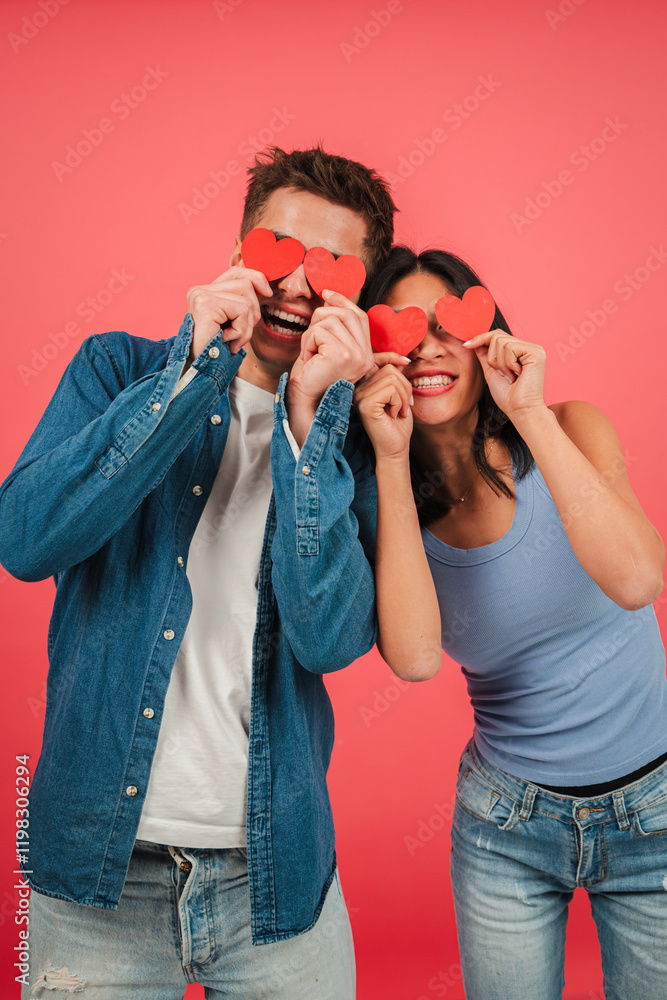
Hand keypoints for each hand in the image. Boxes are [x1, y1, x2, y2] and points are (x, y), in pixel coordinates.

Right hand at [186, 266, 271, 361]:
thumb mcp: (233, 323)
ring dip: (246, 325)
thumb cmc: (217, 351)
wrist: (198, 371)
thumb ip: (242, 303)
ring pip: (247, 299)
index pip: (236, 272)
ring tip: (232, 339)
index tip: (268, 293)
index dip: (256, 278)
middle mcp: (199, 290)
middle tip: (239, 334)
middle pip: (245, 283)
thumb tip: (265, 287)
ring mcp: (201, 295)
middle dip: (253, 312)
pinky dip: (241, 330)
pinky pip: (242, 310)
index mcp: (204, 291)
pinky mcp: (206, 304)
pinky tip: (226, 340)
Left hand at [289, 289, 374, 406]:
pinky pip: (319, 331)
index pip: (359, 316)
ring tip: (310, 354)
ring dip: (311, 334)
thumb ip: (335, 328)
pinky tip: (309, 360)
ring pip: (329, 320)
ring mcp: (356, 355)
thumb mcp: (326, 348)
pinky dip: (307, 343)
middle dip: (322, 317)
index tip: (326, 293)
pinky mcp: (342, 354)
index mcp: (365, 355)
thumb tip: (330, 296)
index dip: (343, 301)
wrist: (303, 402)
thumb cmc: (311, 378)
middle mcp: (365, 355)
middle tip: (311, 338)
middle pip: (346, 314)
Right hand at [353, 361, 412, 459]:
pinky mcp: (365, 404)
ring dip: (404, 396)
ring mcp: (359, 396)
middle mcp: (357, 389)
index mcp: (363, 385)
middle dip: (405, 386)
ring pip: (392, 378)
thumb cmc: (397, 424)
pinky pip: (390, 389)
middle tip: (406, 404)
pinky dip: (399, 401)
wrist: (395, 448)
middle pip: (389, 368)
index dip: (391, 356)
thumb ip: (395, 377)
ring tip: (400, 410)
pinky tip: (394, 414)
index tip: (406, 361)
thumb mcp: (398, 395)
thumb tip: (401, 359)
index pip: (375, 359)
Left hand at [464, 329, 546, 421]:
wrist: (520, 410)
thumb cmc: (508, 397)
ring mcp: (534, 349)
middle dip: (492, 357)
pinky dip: (507, 364)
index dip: (481, 338)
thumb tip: (474, 341)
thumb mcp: (491, 372)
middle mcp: (529, 348)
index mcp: (520, 352)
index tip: (466, 345)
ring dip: (499, 363)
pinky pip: (510, 347)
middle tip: (502, 374)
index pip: (497, 335)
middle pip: (497, 336)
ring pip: (501, 342)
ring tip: (511, 376)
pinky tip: (516, 374)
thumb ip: (485, 356)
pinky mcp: (536, 352)